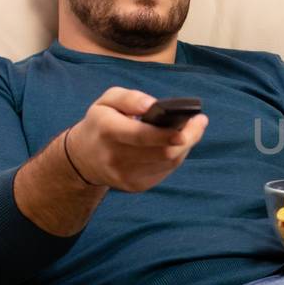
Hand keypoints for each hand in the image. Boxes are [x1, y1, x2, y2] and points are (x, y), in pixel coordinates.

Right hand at [66, 88, 208, 192]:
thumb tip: (153, 105)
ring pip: (169, 162)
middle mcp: (115, 157)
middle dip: (188, 136)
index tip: (194, 120)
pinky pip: (165, 170)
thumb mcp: (107, 101)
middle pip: (163, 152)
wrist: (83, 157)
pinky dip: (175, 156)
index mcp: (107, 131)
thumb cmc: (101, 122)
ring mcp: (125, 176)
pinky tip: (176, 144)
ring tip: (192, 130)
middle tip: (200, 121)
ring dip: (185, 145)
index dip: (169, 132)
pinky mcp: (135, 186)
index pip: (141, 135)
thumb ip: (129, 98)